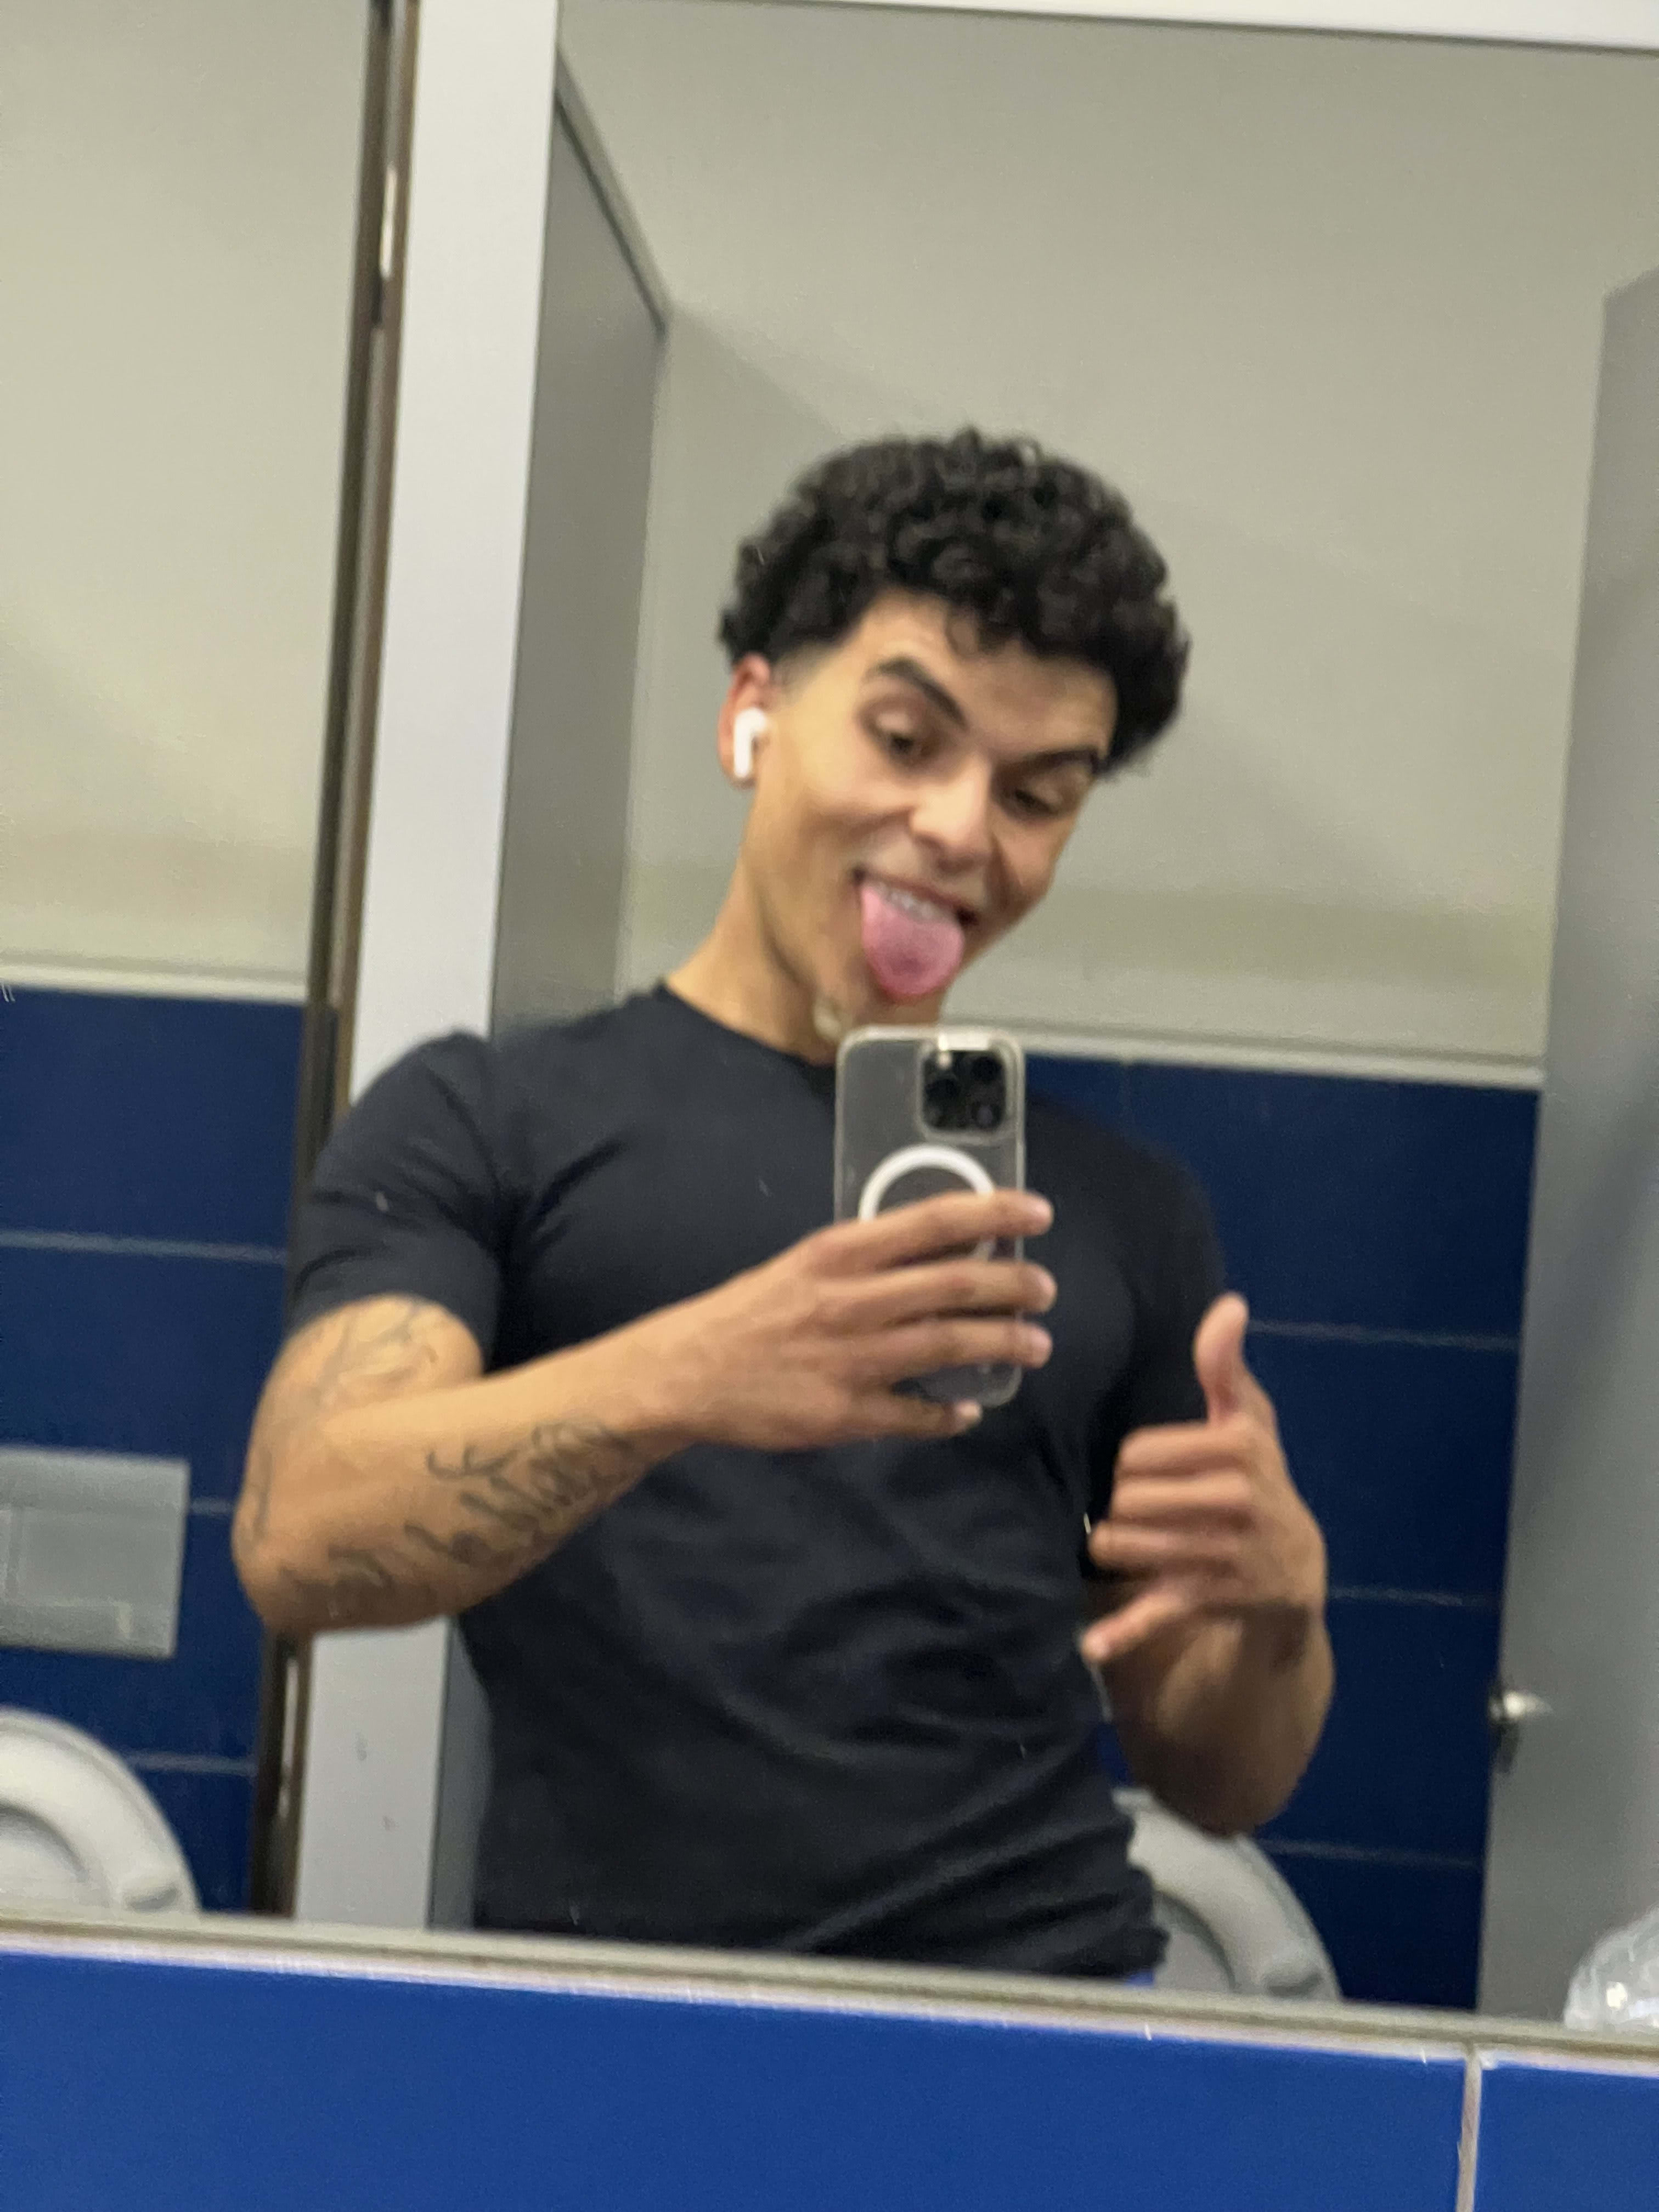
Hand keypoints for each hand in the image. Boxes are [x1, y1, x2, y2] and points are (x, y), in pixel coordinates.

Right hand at [631, 1188, 1056, 1450]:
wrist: (685, 1373)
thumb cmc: (750, 1311)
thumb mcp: (806, 1264)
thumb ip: (867, 1260)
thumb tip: (943, 1253)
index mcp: (839, 1253)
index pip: (932, 1221)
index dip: (993, 1214)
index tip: (1038, 1214)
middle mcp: (850, 1300)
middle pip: (954, 1286)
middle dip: (1013, 1287)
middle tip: (1046, 1289)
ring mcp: (850, 1360)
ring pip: (947, 1346)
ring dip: (1001, 1345)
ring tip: (1035, 1346)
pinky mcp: (844, 1414)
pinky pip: (914, 1414)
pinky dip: (948, 1414)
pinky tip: (968, 1411)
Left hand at [1081, 1294, 1325, 1666]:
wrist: (1298, 1571)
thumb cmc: (1259, 1482)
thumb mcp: (1250, 1422)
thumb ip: (1227, 1367)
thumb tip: (1229, 1303)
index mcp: (1240, 1452)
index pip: (1135, 1454)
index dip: (1133, 1465)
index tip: (1156, 1474)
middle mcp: (1238, 1504)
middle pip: (1125, 1500)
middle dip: (1124, 1509)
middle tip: (1149, 1515)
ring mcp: (1225, 1558)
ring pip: (1123, 1546)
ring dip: (1115, 1548)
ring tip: (1137, 1545)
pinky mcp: (1211, 1603)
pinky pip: (1158, 1614)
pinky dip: (1125, 1631)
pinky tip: (1092, 1647)